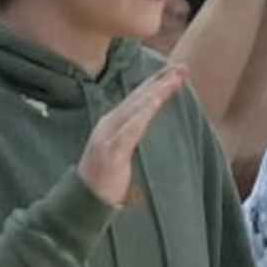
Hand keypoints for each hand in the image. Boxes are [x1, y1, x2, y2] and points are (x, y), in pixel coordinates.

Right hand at [75, 65, 188, 204]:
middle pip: (138, 98)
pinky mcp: (110, 152)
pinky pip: (128, 131)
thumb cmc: (104, 176)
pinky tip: (153, 104)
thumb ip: (131, 132)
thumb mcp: (121, 149)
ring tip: (172, 80)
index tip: (176, 70)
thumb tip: (144, 120)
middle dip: (160, 81)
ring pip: (135, 109)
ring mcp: (108, 137)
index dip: (156, 82)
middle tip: (182, 67)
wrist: (84, 199)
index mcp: (113, 122)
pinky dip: (141, 116)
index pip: (138, 98)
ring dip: (155, 93)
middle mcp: (109, 124)